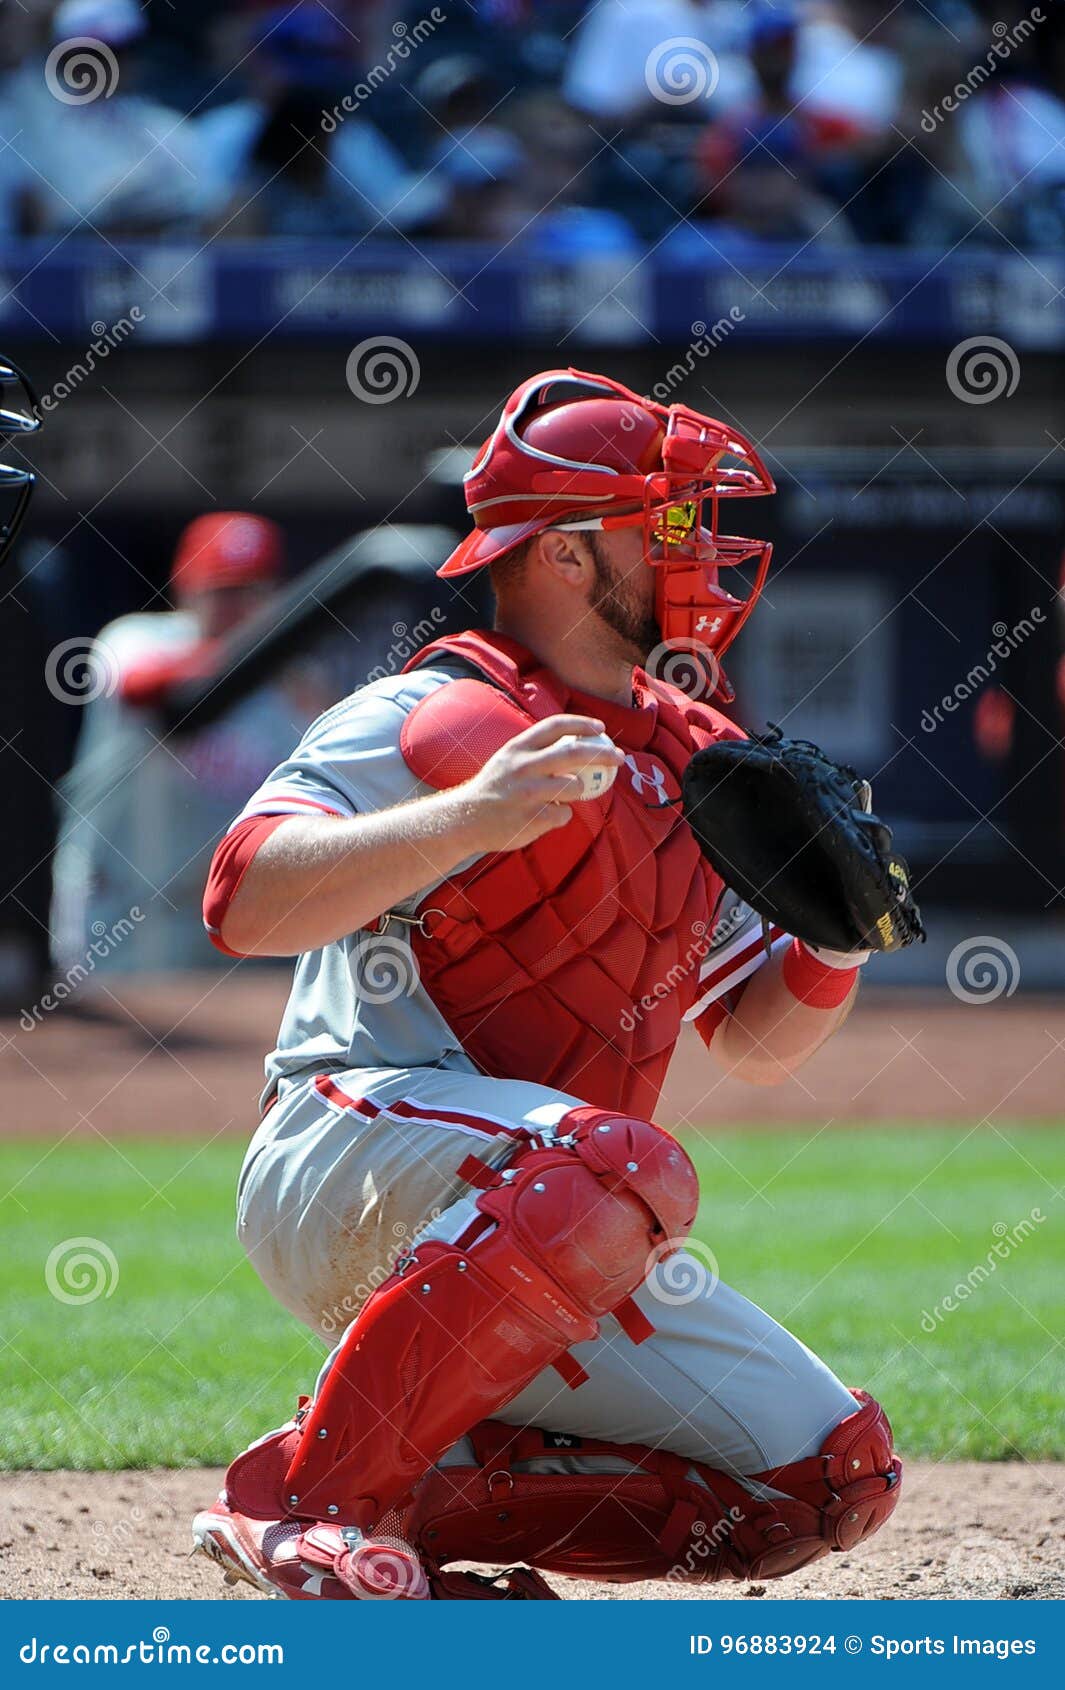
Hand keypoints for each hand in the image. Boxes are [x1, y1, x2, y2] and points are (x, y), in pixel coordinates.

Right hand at [461, 714, 624, 852]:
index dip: (582, 724)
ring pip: (574, 787)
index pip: (555, 726)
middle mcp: (523, 767)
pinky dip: (562, 815)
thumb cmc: (494, 788)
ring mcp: (527, 793)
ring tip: (570, 794)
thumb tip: (574, 742)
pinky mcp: (531, 818)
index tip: (600, 727)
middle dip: (603, 753)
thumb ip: (536, 751)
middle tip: (620, 758)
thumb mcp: (508, 760)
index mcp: (517, 748)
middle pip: (574, 753)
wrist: (464, 819)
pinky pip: (563, 815)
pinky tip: (546, 816)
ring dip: (580, 790)